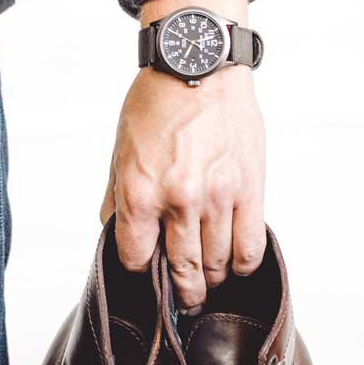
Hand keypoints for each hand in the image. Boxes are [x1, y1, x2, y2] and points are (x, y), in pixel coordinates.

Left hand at [100, 0, 266, 311]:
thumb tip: (114, 231)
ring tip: (208, 282)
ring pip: (217, 263)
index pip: (137, 258)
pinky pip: (249, 246)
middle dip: (181, 292)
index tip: (146, 272)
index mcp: (140, 190)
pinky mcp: (249, 190)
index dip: (139, 271)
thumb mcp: (122, 147)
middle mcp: (179, 200)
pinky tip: (234, 266)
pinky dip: (241, 265)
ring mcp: (218, 197)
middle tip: (183, 301)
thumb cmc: (158, 100)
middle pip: (182, 270)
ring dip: (211, 280)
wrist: (200, 63)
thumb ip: (116, 196)